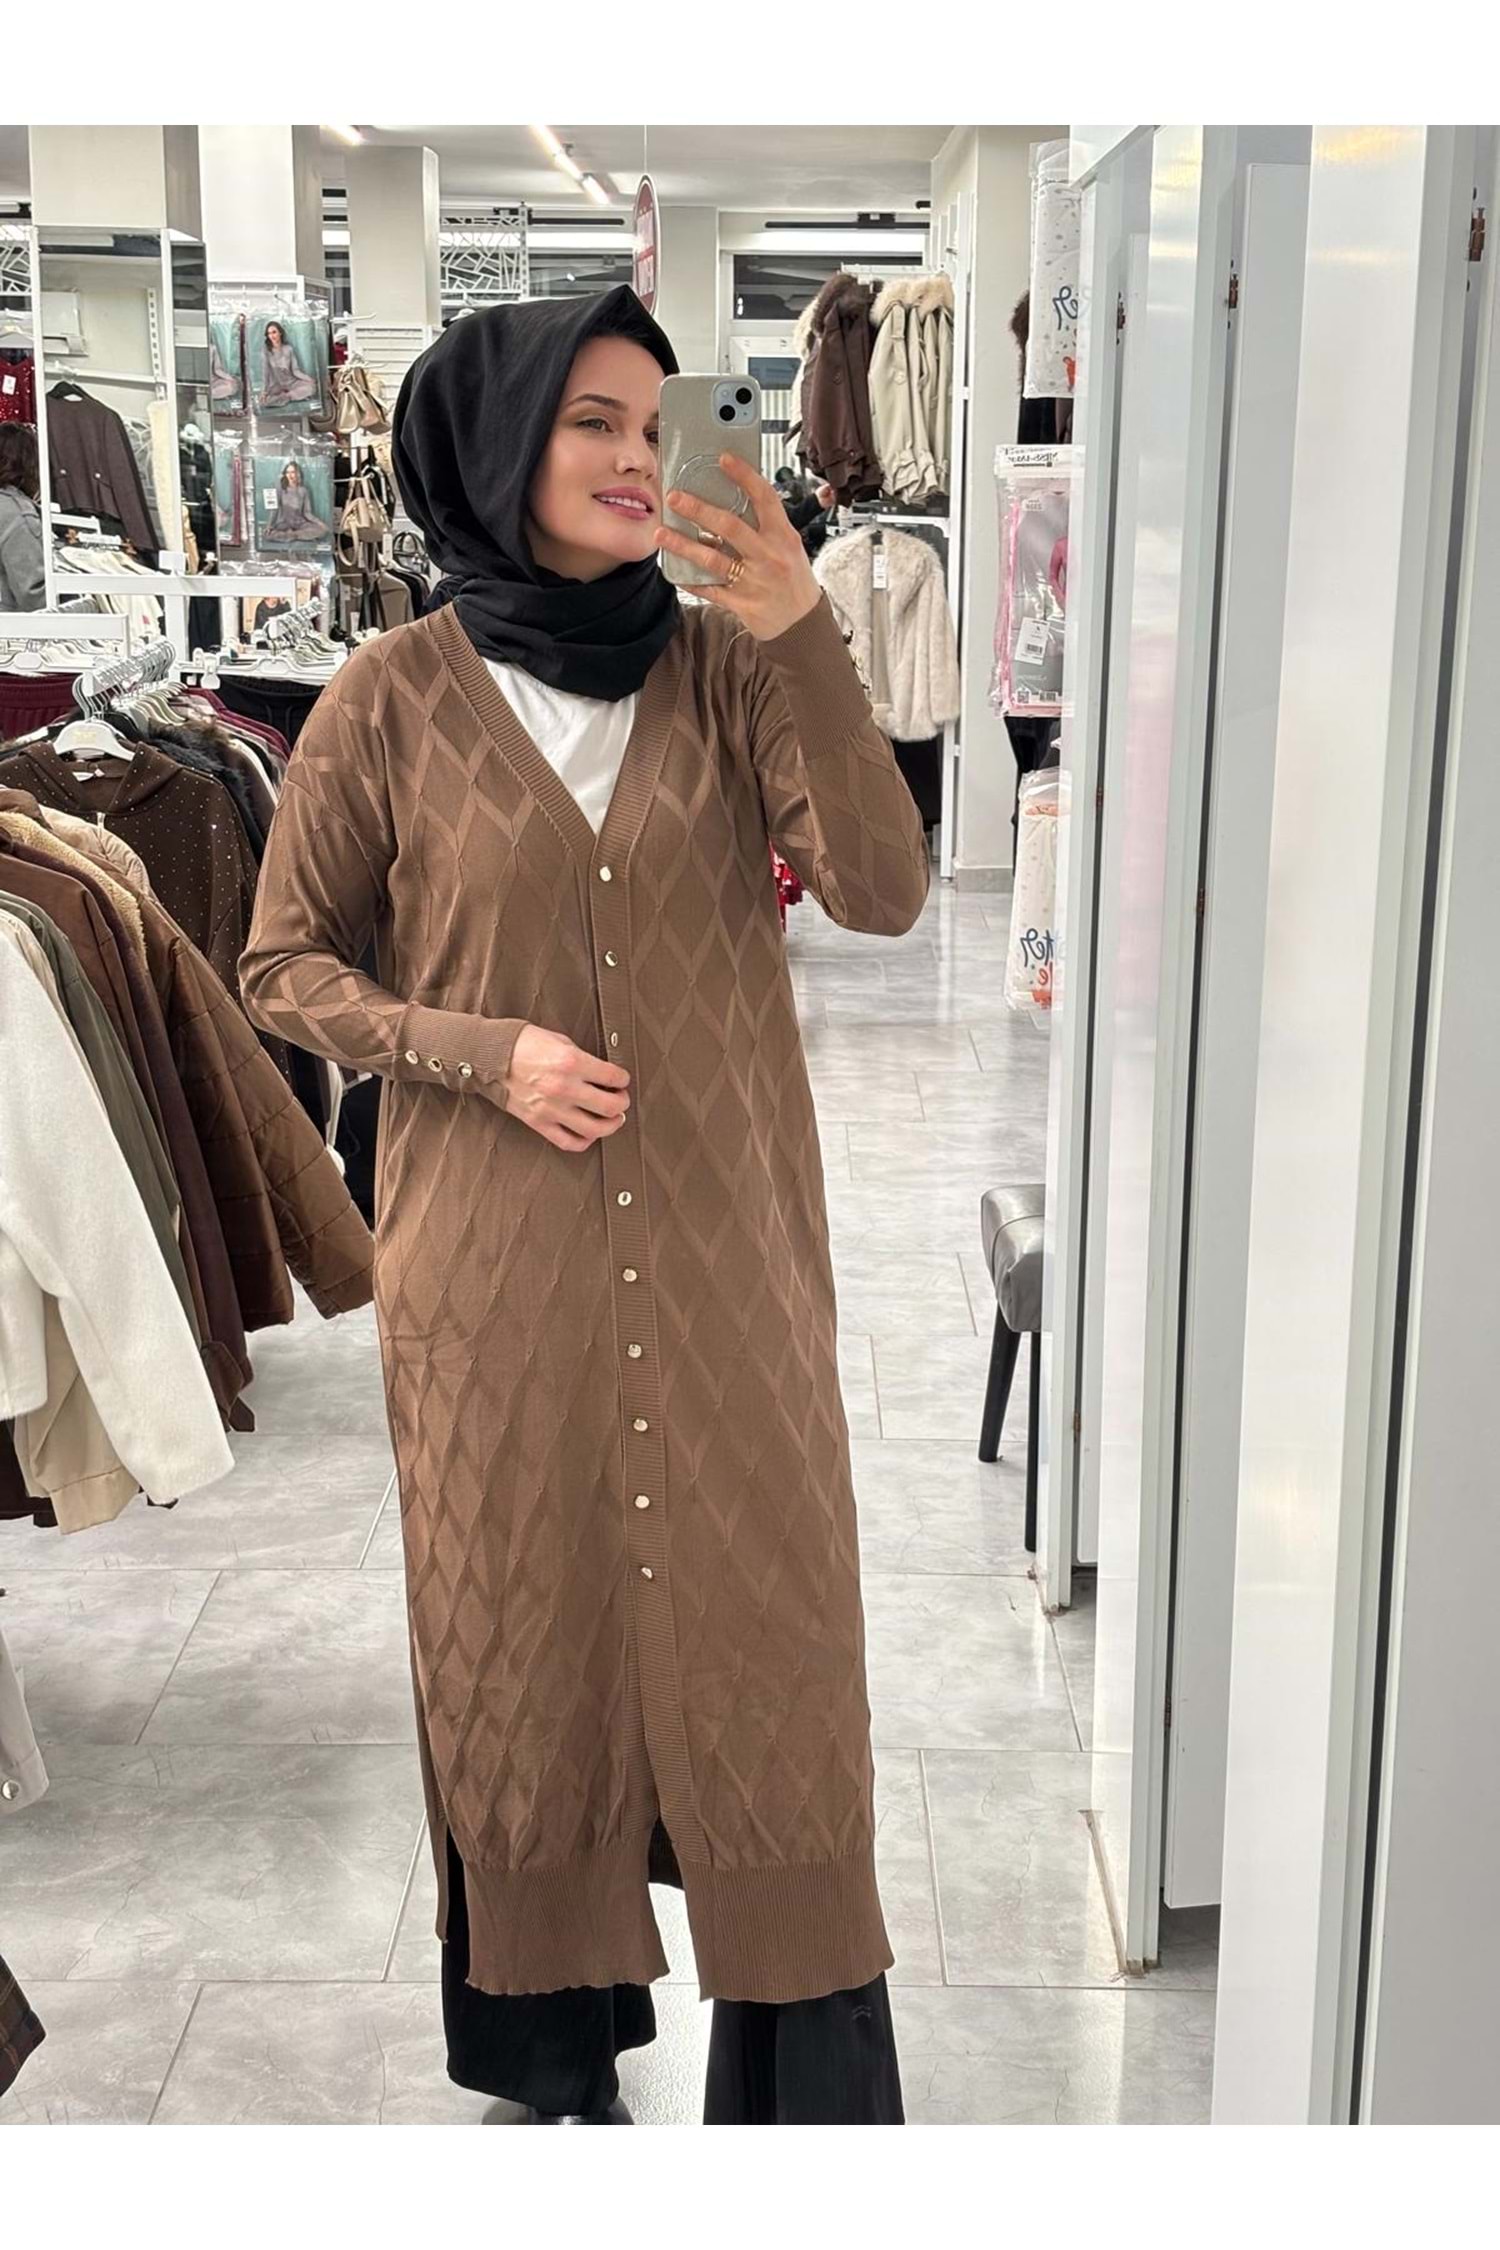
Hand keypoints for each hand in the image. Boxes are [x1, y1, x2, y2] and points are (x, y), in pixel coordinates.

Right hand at [504, 1023, 630, 1153]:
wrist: (490, 1057)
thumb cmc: (522, 1045)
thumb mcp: (559, 1040)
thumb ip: (582, 1058)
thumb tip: (600, 1072)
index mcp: (571, 1062)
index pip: (613, 1077)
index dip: (623, 1079)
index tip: (622, 1080)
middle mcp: (564, 1088)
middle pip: (610, 1106)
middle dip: (622, 1103)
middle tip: (621, 1100)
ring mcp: (552, 1109)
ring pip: (594, 1129)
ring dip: (610, 1125)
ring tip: (612, 1119)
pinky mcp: (539, 1123)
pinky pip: (568, 1142)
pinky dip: (584, 1142)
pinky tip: (588, 1134)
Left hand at [657, 454, 823, 641]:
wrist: (803, 623)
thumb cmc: (794, 579)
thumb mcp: (789, 546)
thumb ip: (767, 525)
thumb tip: (737, 497)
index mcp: (783, 536)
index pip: (764, 498)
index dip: (744, 476)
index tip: (723, 458)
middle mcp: (769, 556)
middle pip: (730, 526)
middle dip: (699, 509)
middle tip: (674, 497)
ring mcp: (754, 581)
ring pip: (713, 559)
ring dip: (683, 545)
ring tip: (661, 533)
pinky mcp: (742, 603)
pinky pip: (711, 590)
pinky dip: (691, 581)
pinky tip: (674, 570)